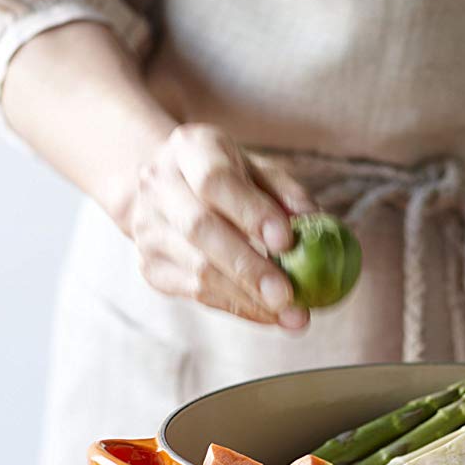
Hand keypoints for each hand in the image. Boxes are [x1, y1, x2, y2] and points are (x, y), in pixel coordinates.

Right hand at [128, 124, 316, 327]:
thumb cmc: (227, 177)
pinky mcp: (150, 266)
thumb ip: (285, 192)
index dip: (250, 212)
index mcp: (190, 148)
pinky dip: (238, 307)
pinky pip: (196, 294)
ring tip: (291, 315)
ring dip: (247, 298)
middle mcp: (159, 185)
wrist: (166, 189)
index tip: (286, 241)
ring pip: (198, 270)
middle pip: (200, 229)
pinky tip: (269, 315)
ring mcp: (149, 228)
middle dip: (248, 266)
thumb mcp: (257, 169)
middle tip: (288, 295)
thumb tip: (315, 223)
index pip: (215, 180)